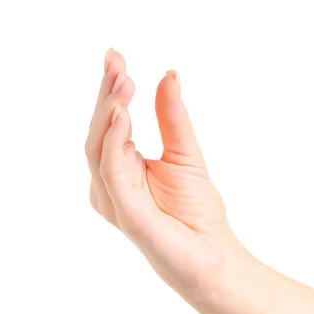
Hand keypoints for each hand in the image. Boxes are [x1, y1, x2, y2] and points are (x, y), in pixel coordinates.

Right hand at [85, 49, 245, 313]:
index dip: (111, 89)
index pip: (111, 122)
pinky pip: (112, 172)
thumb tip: (168, 75)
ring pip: (98, 148)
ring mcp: (115, 199)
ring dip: (109, 111)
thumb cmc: (198, 215)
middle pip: (99, 131)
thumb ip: (173, 119)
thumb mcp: (185, 155)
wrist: (214, 257)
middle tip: (117, 62)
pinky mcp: (126, 213)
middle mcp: (112, 182)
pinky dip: (114, 142)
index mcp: (123, 168)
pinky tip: (122, 115)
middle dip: (106, 94)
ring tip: (123, 81)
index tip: (116, 57)